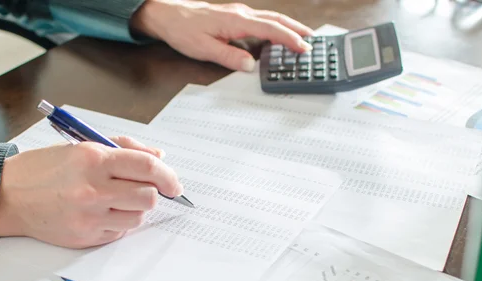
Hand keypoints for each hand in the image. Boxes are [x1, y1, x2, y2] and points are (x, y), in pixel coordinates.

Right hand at [0, 137, 181, 247]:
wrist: (8, 196)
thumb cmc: (46, 169)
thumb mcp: (82, 147)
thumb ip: (124, 149)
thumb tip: (159, 158)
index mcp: (93, 160)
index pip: (147, 168)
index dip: (168, 176)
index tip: (173, 183)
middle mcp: (92, 189)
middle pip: (148, 196)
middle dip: (154, 193)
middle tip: (145, 190)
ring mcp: (89, 216)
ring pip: (138, 216)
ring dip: (136, 208)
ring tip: (118, 200)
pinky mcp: (85, 237)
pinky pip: (120, 231)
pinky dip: (119, 222)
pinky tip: (102, 212)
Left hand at [131, 0, 313, 71]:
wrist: (168, 15)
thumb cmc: (183, 30)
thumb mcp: (204, 48)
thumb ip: (229, 57)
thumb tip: (250, 65)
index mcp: (237, 20)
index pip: (270, 29)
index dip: (290, 39)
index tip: (304, 48)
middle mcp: (241, 13)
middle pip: (276, 19)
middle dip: (297, 29)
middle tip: (313, 41)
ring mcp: (239, 13)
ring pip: (270, 18)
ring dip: (288, 26)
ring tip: (302, 37)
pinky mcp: (235, 16)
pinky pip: (261, 20)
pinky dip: (275, 26)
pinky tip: (277, 34)